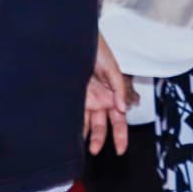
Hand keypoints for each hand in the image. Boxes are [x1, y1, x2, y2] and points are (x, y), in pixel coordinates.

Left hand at [84, 33, 134, 155]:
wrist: (75, 40)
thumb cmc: (97, 49)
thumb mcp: (112, 68)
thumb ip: (119, 88)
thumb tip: (122, 107)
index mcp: (113, 94)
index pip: (119, 119)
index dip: (121, 135)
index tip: (121, 149)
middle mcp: (100, 100)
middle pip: (102, 125)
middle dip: (100, 139)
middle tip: (96, 151)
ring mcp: (86, 100)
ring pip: (87, 124)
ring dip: (85, 136)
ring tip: (81, 148)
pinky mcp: (72, 98)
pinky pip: (73, 116)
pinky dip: (72, 127)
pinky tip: (69, 137)